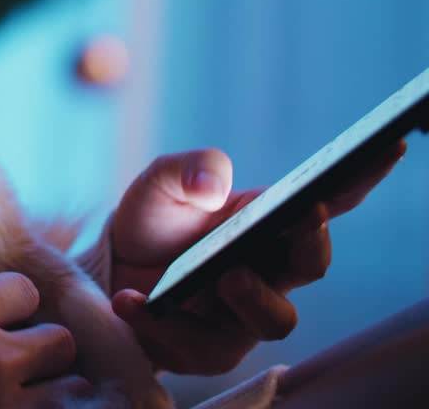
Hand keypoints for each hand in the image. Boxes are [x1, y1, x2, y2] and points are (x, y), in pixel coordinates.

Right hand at [0, 272, 97, 407]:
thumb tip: (2, 294)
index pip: (27, 291)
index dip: (17, 309)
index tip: (3, 324)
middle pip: (60, 341)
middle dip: (44, 353)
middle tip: (23, 365)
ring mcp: (0, 399)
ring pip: (69, 389)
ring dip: (51, 393)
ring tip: (27, 395)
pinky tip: (15, 407)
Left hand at [106, 142, 405, 374]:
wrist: (112, 270)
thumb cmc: (155, 222)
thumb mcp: (161, 183)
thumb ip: (186, 168)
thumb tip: (213, 183)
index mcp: (271, 224)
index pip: (327, 201)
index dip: (361, 178)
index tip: (385, 147)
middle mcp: (269, 271)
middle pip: (311, 264)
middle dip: (310, 244)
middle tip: (302, 219)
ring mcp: (243, 315)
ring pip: (274, 320)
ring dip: (252, 297)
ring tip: (221, 278)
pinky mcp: (207, 349)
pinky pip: (196, 345)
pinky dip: (160, 321)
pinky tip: (129, 301)